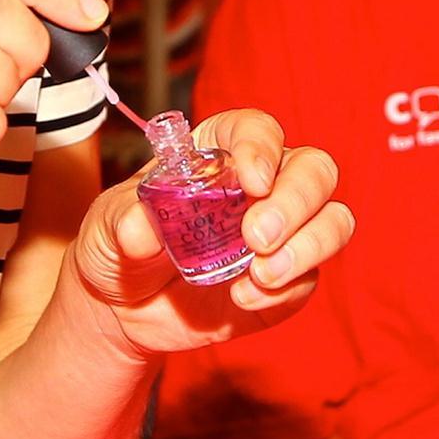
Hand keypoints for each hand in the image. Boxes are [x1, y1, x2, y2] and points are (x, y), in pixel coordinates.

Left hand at [63, 109, 352, 360]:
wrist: (121, 308)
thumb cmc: (118, 245)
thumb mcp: (105, 225)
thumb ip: (122, 220)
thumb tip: (140, 227)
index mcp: (220, 153)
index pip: (258, 130)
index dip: (261, 147)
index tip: (251, 179)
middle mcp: (263, 186)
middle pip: (314, 170)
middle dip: (295, 200)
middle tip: (256, 236)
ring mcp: (282, 233)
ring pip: (333, 219)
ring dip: (309, 244)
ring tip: (262, 273)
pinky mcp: (288, 281)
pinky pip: (310, 278)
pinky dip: (286, 289)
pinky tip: (244, 298)